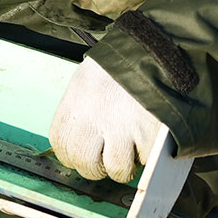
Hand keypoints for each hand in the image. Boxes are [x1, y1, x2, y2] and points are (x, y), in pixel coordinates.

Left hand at [49, 57, 161, 182]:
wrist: (155, 48)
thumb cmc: (122, 64)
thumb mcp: (90, 79)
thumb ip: (82, 110)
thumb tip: (83, 143)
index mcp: (75, 101)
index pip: (62, 145)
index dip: (75, 156)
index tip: (87, 155)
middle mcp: (92, 116)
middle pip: (85, 163)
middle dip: (98, 168)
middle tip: (110, 158)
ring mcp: (121, 127)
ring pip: (116, 169)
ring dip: (125, 166)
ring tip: (132, 152)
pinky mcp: (148, 133)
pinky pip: (146, 160)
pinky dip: (149, 156)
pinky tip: (149, 140)